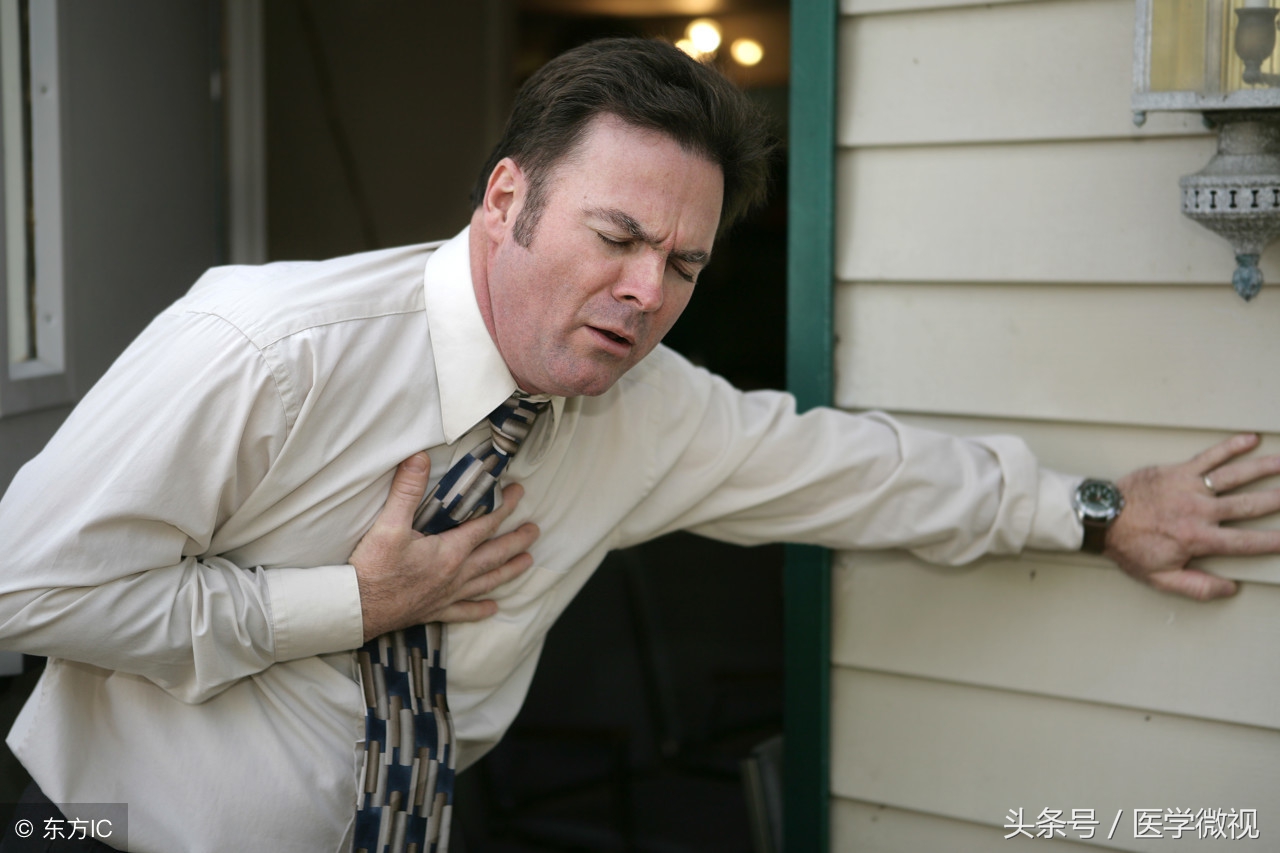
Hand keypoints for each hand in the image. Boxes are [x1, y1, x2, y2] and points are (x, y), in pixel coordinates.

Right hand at [350, 452, 539, 640]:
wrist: (355, 608)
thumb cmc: (372, 568)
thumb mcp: (388, 524)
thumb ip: (406, 490)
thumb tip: (419, 458)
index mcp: (449, 552)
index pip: (485, 526)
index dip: (504, 508)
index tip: (519, 494)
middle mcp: (454, 575)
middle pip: (494, 555)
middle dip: (516, 540)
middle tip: (535, 530)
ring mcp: (446, 595)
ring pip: (486, 581)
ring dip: (509, 571)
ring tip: (527, 562)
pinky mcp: (433, 610)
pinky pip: (463, 611)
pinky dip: (479, 609)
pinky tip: (492, 609)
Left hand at [1106, 433, 1279, 600]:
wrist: (1101, 517)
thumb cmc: (1129, 547)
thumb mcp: (1160, 577)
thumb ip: (1196, 586)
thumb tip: (1228, 589)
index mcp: (1197, 539)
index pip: (1246, 542)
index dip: (1272, 542)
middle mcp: (1198, 511)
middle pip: (1248, 505)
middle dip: (1277, 500)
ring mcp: (1188, 488)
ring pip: (1234, 476)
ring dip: (1264, 468)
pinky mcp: (1177, 471)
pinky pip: (1208, 457)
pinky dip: (1229, 447)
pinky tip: (1249, 439)